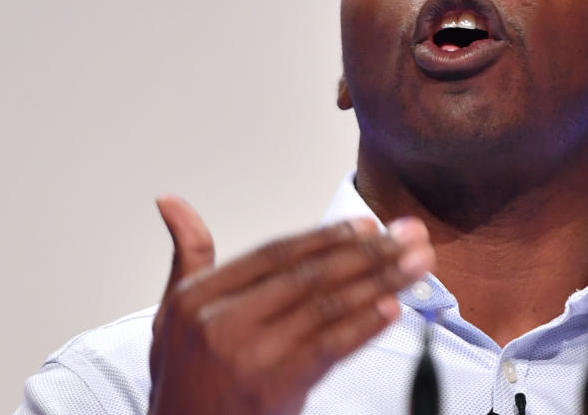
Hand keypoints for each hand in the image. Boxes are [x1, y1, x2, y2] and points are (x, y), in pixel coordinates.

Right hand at [148, 195, 434, 414]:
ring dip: (380, 282)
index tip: (368, 225)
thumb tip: (171, 201)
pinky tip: (392, 308)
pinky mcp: (275, 387)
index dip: (327, 236)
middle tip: (409, 236)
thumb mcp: (172, 313)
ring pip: (327, 307)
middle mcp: (223, 321)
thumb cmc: (185, 377)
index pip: (276, 253)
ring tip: (416, 265)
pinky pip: (330, 348)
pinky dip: (365, 326)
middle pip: (309, 275)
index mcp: (199, 296)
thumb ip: (187, 255)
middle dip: (369, 252)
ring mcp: (249, 356)